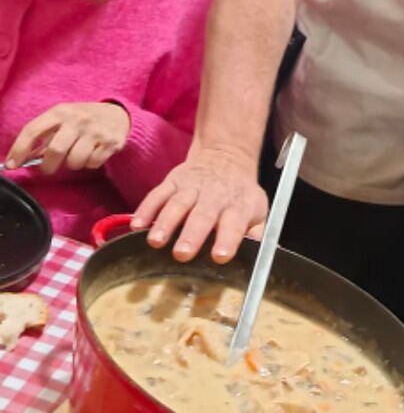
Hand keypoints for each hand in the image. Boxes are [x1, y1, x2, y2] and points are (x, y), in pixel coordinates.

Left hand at [5, 102, 130, 173]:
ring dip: (73, 164)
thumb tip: (21, 159)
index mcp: (61, 111)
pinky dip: (90, 163)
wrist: (119, 114)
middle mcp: (78, 120)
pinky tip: (93, 153)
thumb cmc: (83, 119)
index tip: (12, 164)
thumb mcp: (63, 119)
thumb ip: (43, 136)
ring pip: (75, 161)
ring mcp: (96, 131)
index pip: (33, 130)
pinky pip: (93, 163)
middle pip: (55, 151)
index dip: (19, 149)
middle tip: (49, 168)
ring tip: (77, 156)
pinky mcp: (111, 142)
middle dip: (49, 166)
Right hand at [132, 144, 267, 263]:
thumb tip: (259, 256)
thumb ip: (257, 233)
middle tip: (183, 253)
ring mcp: (191, 187)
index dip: (228, 239)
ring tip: (156, 241)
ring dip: (165, 222)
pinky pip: (157, 194)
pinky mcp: (172, 181)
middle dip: (192, 234)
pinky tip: (137, 225)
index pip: (235, 223)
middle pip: (203, 215)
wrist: (226, 156)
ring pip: (177, 204)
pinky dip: (146, 209)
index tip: (220, 256)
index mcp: (238, 206)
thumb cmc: (240, 193)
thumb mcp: (258, 209)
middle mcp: (214, 195)